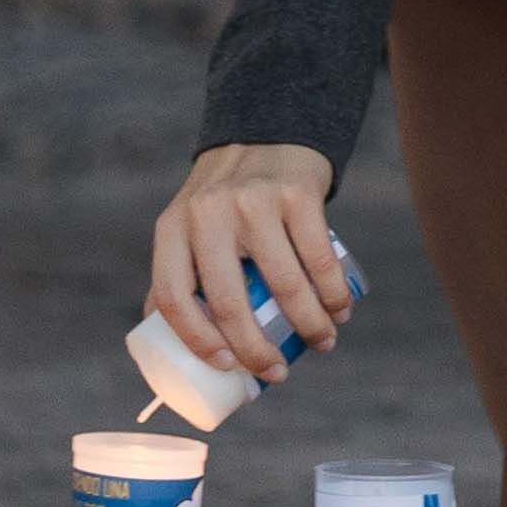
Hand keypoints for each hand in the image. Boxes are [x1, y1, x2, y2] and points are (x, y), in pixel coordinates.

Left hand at [149, 142, 351, 374]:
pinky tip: (341, 310)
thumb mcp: (186, 226)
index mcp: (173, 229)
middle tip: (277, 373)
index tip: (227, 368)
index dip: (197, 341)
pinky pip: (321, 258)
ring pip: (285, 284)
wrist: (266, 134)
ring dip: (310, 325)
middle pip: (230, 301)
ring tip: (323, 343)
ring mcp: (255, 202)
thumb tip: (165, 345)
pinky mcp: (298, 194)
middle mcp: (209, 214)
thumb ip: (177, 274)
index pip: (174, 297)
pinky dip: (335, 294)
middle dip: (257, 351)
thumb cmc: (224, 202)